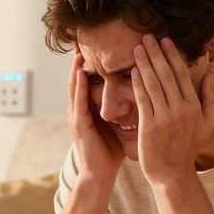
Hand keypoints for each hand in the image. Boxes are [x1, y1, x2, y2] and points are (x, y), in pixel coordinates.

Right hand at [68, 50, 124, 182]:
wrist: (100, 173)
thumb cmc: (110, 151)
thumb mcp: (117, 124)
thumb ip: (121, 108)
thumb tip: (138, 92)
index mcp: (89, 108)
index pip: (88, 80)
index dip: (89, 63)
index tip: (94, 44)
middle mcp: (79, 109)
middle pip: (77, 79)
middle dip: (77, 60)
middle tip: (79, 39)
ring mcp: (76, 116)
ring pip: (74, 86)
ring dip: (75, 68)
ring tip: (77, 49)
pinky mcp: (78, 124)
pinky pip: (78, 100)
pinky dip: (78, 85)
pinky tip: (80, 72)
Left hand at [131, 34, 213, 184]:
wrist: (172, 174)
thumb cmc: (187, 149)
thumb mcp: (207, 125)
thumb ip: (210, 99)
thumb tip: (210, 76)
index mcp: (194, 106)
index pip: (182, 74)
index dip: (172, 55)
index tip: (165, 41)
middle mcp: (181, 109)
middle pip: (167, 74)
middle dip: (156, 53)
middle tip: (147, 37)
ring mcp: (165, 117)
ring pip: (154, 84)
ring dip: (145, 63)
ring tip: (138, 48)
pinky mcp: (150, 126)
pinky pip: (143, 99)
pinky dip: (138, 84)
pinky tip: (133, 71)